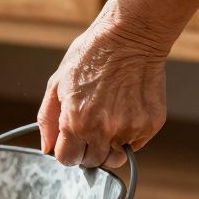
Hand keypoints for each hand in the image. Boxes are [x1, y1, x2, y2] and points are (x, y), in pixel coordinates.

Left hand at [38, 14, 167, 168]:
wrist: (131, 36)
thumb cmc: (91, 55)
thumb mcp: (57, 83)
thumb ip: (48, 120)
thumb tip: (47, 148)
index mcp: (76, 122)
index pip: (68, 159)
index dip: (67, 150)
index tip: (71, 140)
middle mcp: (103, 131)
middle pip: (92, 162)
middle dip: (87, 150)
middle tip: (90, 128)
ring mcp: (130, 129)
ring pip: (116, 158)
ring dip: (109, 148)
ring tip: (107, 123)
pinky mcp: (151, 124)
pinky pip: (136, 144)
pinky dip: (129, 135)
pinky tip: (125, 111)